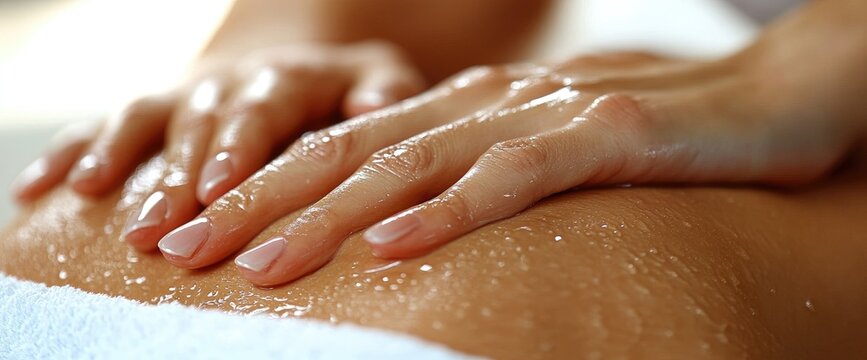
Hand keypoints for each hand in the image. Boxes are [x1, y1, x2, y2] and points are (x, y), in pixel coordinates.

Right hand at [11, 41, 424, 251]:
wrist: (292, 61)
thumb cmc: (345, 86)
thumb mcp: (379, 76)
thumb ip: (384, 90)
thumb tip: (376, 105)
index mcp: (286, 78)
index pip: (260, 109)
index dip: (237, 146)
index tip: (219, 187)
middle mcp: (230, 82)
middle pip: (197, 123)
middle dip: (174, 173)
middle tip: (157, 224)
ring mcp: (187, 94)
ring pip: (146, 119)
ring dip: (117, 155)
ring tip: (92, 195)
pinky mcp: (156, 109)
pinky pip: (107, 122)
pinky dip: (73, 151)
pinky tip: (40, 188)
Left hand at [157, 28, 864, 285]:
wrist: (775, 93)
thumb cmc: (655, 133)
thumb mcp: (546, 154)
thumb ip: (478, 176)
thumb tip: (404, 223)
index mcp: (466, 109)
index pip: (342, 147)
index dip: (263, 189)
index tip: (194, 236)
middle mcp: (488, 101)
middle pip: (350, 151)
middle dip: (258, 203)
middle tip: (179, 251)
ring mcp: (545, 111)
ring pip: (413, 161)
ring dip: (326, 214)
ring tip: (253, 265)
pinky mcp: (607, 133)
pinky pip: (511, 176)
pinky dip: (448, 211)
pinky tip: (391, 247)